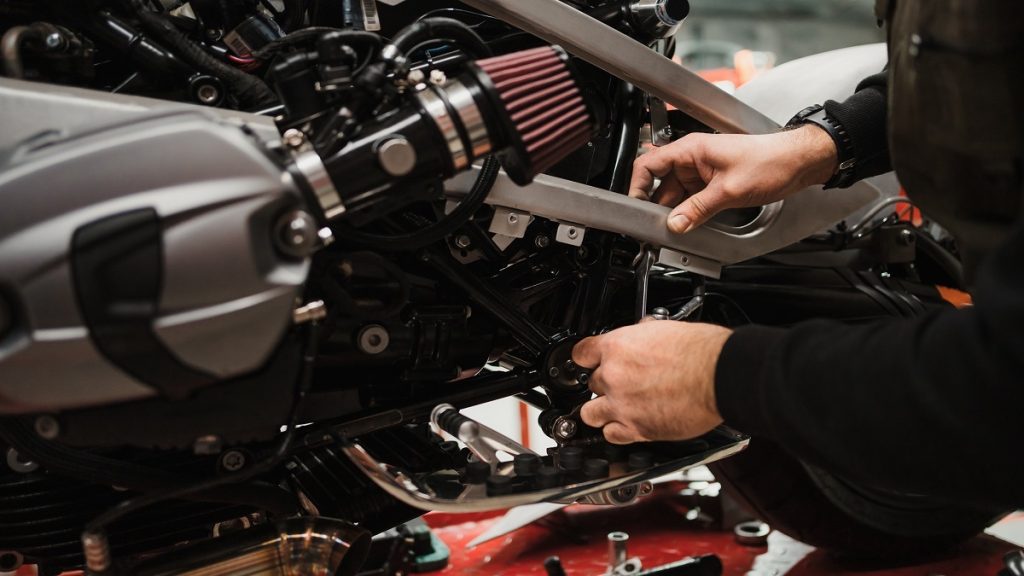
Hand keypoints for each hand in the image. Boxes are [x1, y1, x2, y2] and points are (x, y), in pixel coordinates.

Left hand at [571, 321, 732, 443]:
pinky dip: (617, 432)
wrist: (720, 375)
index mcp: (617, 347)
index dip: (587, 359)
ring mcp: (622, 404)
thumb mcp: (663, 330)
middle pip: (591, 383)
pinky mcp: (637, 429)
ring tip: (616, 408)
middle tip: (622, 385)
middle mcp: (614, 376)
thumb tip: (638, 336)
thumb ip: (640, 337)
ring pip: (590, 413)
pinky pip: (611, 435)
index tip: (590, 363)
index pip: (581, 354)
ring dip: (602, 411)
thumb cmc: (701, 351)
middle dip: (605, 384)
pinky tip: (626, 425)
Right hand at [630, 125, 838, 233]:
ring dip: (674, 211)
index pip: (648, 164)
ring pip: (676, 194)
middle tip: (654, 226)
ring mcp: (702, 172)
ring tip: (673, 229)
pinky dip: (688, 212)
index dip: (637, 186)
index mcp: (691, 149)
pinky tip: (689, 224)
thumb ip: (697, 209)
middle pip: (660, 183)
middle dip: (655, 205)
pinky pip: (691, 199)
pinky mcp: (712, 183)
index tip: (635, 206)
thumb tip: (674, 223)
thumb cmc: (769, 161)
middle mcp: (693, 159)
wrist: (797, 163)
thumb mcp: (729, 190)